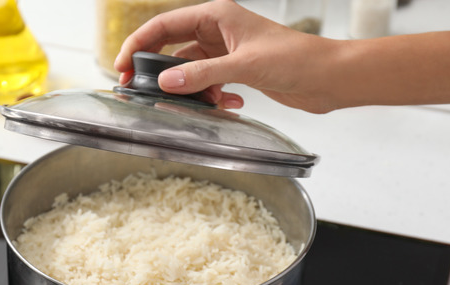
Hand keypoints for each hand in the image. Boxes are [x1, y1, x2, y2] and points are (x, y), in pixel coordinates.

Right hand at [113, 0, 340, 112]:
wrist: (328, 78)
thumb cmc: (297, 58)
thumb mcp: (244, 66)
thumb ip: (202, 75)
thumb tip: (166, 82)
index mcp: (217, 16)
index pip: (164, 25)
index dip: (138, 44)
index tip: (121, 65)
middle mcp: (218, 31)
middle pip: (171, 47)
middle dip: (157, 70)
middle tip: (137, 90)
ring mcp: (226, 52)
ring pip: (190, 70)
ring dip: (192, 89)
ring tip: (201, 102)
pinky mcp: (236, 71)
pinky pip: (209, 84)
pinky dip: (213, 97)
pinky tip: (230, 104)